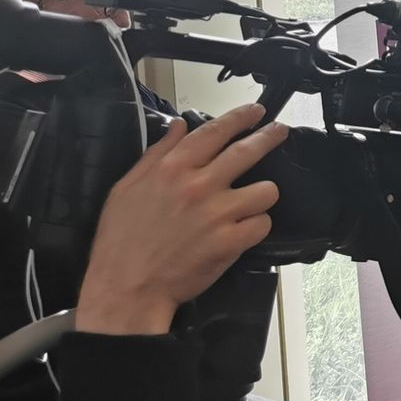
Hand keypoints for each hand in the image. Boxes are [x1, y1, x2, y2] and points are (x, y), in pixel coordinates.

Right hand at [74, 104, 289, 336]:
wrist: (125, 288)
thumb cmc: (120, 239)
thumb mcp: (126, 188)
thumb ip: (156, 154)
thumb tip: (180, 125)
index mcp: (172, 169)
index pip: (214, 132)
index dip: (239, 118)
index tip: (255, 112)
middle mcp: (198, 185)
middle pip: (246, 151)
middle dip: (269, 136)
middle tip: (280, 130)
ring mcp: (217, 214)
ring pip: (265, 190)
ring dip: (263, 194)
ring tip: (252, 201)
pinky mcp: (230, 242)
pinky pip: (262, 224)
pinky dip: (257, 227)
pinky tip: (244, 230)